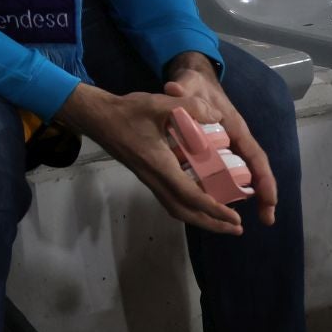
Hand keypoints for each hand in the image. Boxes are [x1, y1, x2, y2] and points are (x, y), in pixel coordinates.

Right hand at [56, 84, 244, 233]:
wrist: (96, 117)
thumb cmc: (125, 112)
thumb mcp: (157, 103)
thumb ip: (189, 106)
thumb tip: (217, 115)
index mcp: (160, 165)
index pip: (189, 195)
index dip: (213, 209)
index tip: (235, 217)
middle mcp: (154, 178)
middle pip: (183, 211)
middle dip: (211, 223)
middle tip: (235, 228)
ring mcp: (148, 179)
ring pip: (175, 208)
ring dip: (200, 218)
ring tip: (222, 221)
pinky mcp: (146, 176)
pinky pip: (170, 199)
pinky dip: (189, 207)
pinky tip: (199, 201)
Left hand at [165, 55, 277, 226]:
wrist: (191, 78)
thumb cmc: (195, 83)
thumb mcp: (188, 83)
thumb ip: (182, 88)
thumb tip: (172, 90)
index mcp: (235, 127)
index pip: (255, 156)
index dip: (264, 178)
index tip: (270, 200)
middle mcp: (236, 138)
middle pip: (254, 169)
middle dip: (263, 194)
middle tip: (267, 220)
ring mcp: (227, 144)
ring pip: (240, 173)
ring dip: (246, 194)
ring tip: (244, 219)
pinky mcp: (215, 148)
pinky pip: (224, 171)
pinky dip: (227, 187)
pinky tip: (220, 204)